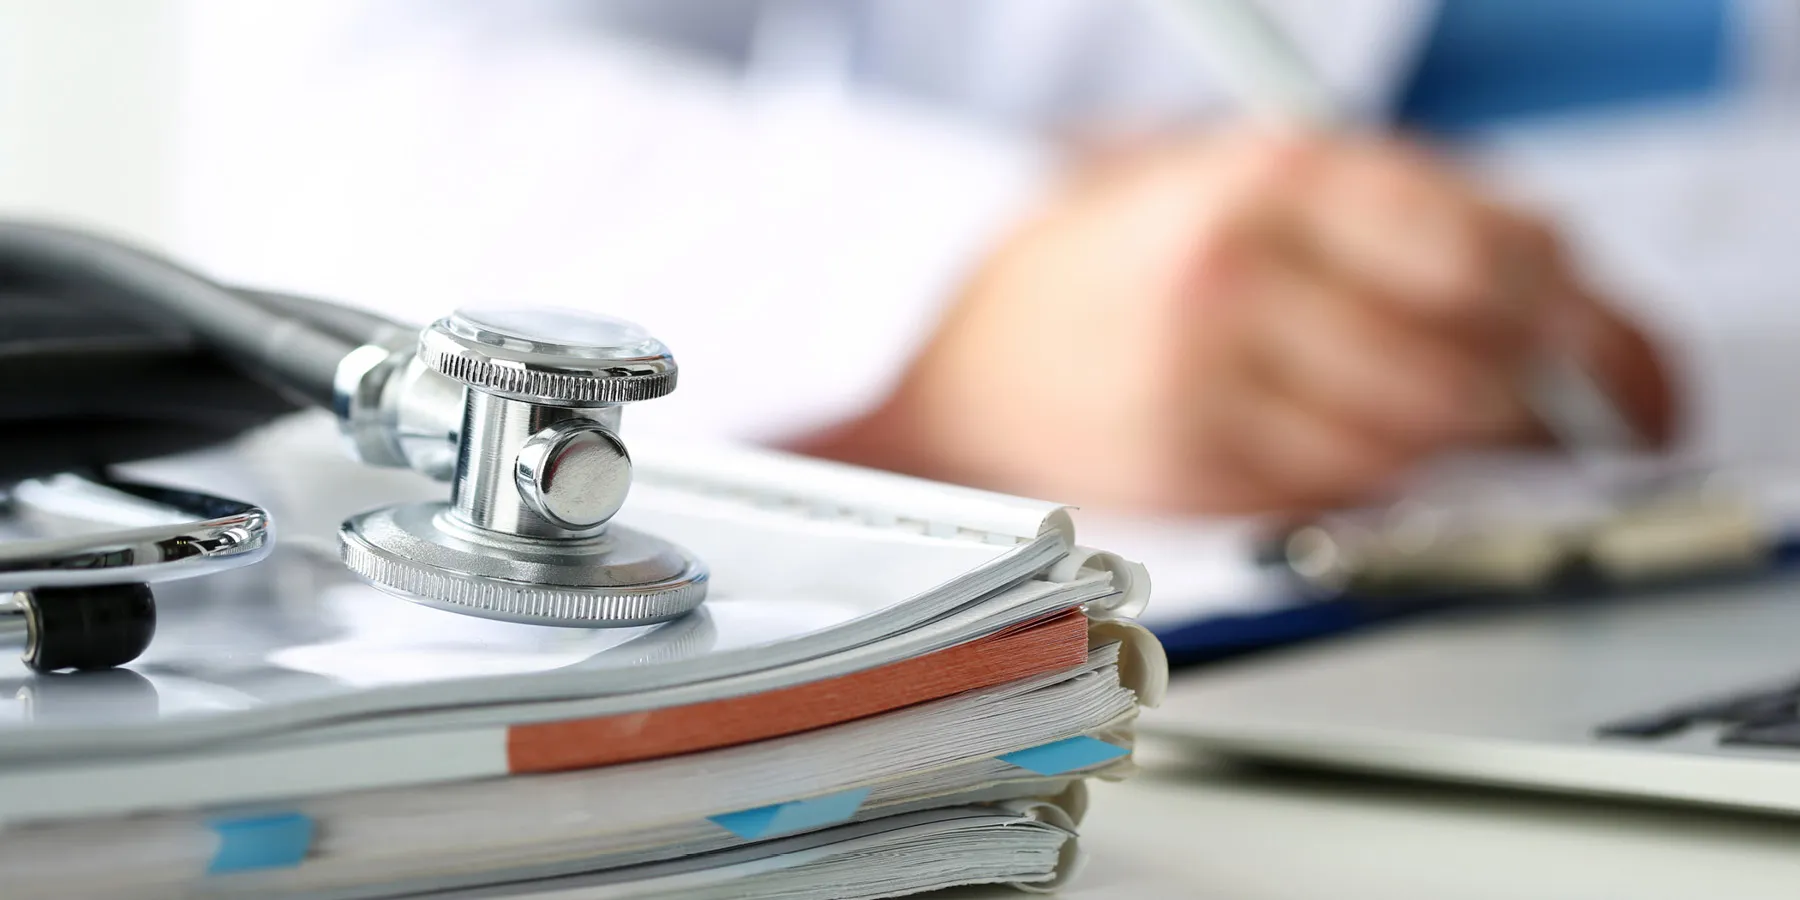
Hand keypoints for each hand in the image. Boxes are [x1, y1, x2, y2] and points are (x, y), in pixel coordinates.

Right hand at [797, 127, 1675, 514]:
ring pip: (1417, 444)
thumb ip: (1397, 213)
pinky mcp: (1194, 478)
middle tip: (1592, 409)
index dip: (1579, 309)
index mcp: (1261, 181)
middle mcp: (1234, 282)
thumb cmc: (1118, 262)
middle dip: (1555, 397)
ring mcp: (1207, 390)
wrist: (969, 355)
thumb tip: (1554, 288)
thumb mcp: (1246, 180)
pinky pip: (1347, 492)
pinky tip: (1386, 451)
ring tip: (1492, 431)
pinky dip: (1392, 479)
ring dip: (1478, 447)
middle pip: (1465, 362)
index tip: (1614, 344)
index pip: (1481, 251)